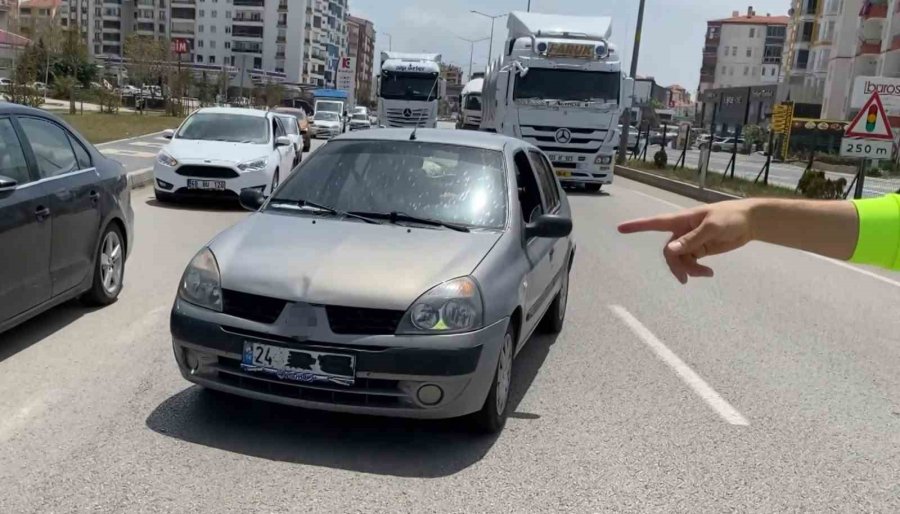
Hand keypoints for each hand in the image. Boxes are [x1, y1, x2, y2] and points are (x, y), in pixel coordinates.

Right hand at [618, 200, 755, 283]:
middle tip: (685, 279)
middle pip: (669, 252)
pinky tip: (709, 273)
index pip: (655, 223)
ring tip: (705, 274)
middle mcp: (682, 231)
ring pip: (679, 260)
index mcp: (681, 220)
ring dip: (689, 269)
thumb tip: (670, 251)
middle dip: (676, 265)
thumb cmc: (730, 217)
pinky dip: (697, 270)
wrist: (750, 222)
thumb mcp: (712, 227)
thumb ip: (691, 239)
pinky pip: (690, 263)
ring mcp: (690, 242)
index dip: (637, 226)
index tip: (620, 228)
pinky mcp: (700, 250)